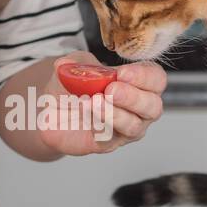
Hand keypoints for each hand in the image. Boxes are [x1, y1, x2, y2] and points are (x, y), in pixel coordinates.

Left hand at [38, 53, 166, 155]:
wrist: (50, 110)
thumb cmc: (72, 87)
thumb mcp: (72, 65)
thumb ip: (74, 62)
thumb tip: (67, 64)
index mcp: (137, 84)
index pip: (156, 79)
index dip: (144, 76)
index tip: (122, 73)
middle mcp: (137, 109)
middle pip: (153, 106)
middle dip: (133, 97)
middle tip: (112, 89)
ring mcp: (124, 128)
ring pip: (134, 126)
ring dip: (115, 112)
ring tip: (95, 100)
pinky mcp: (106, 144)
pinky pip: (109, 137)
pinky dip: (98, 122)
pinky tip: (86, 109)